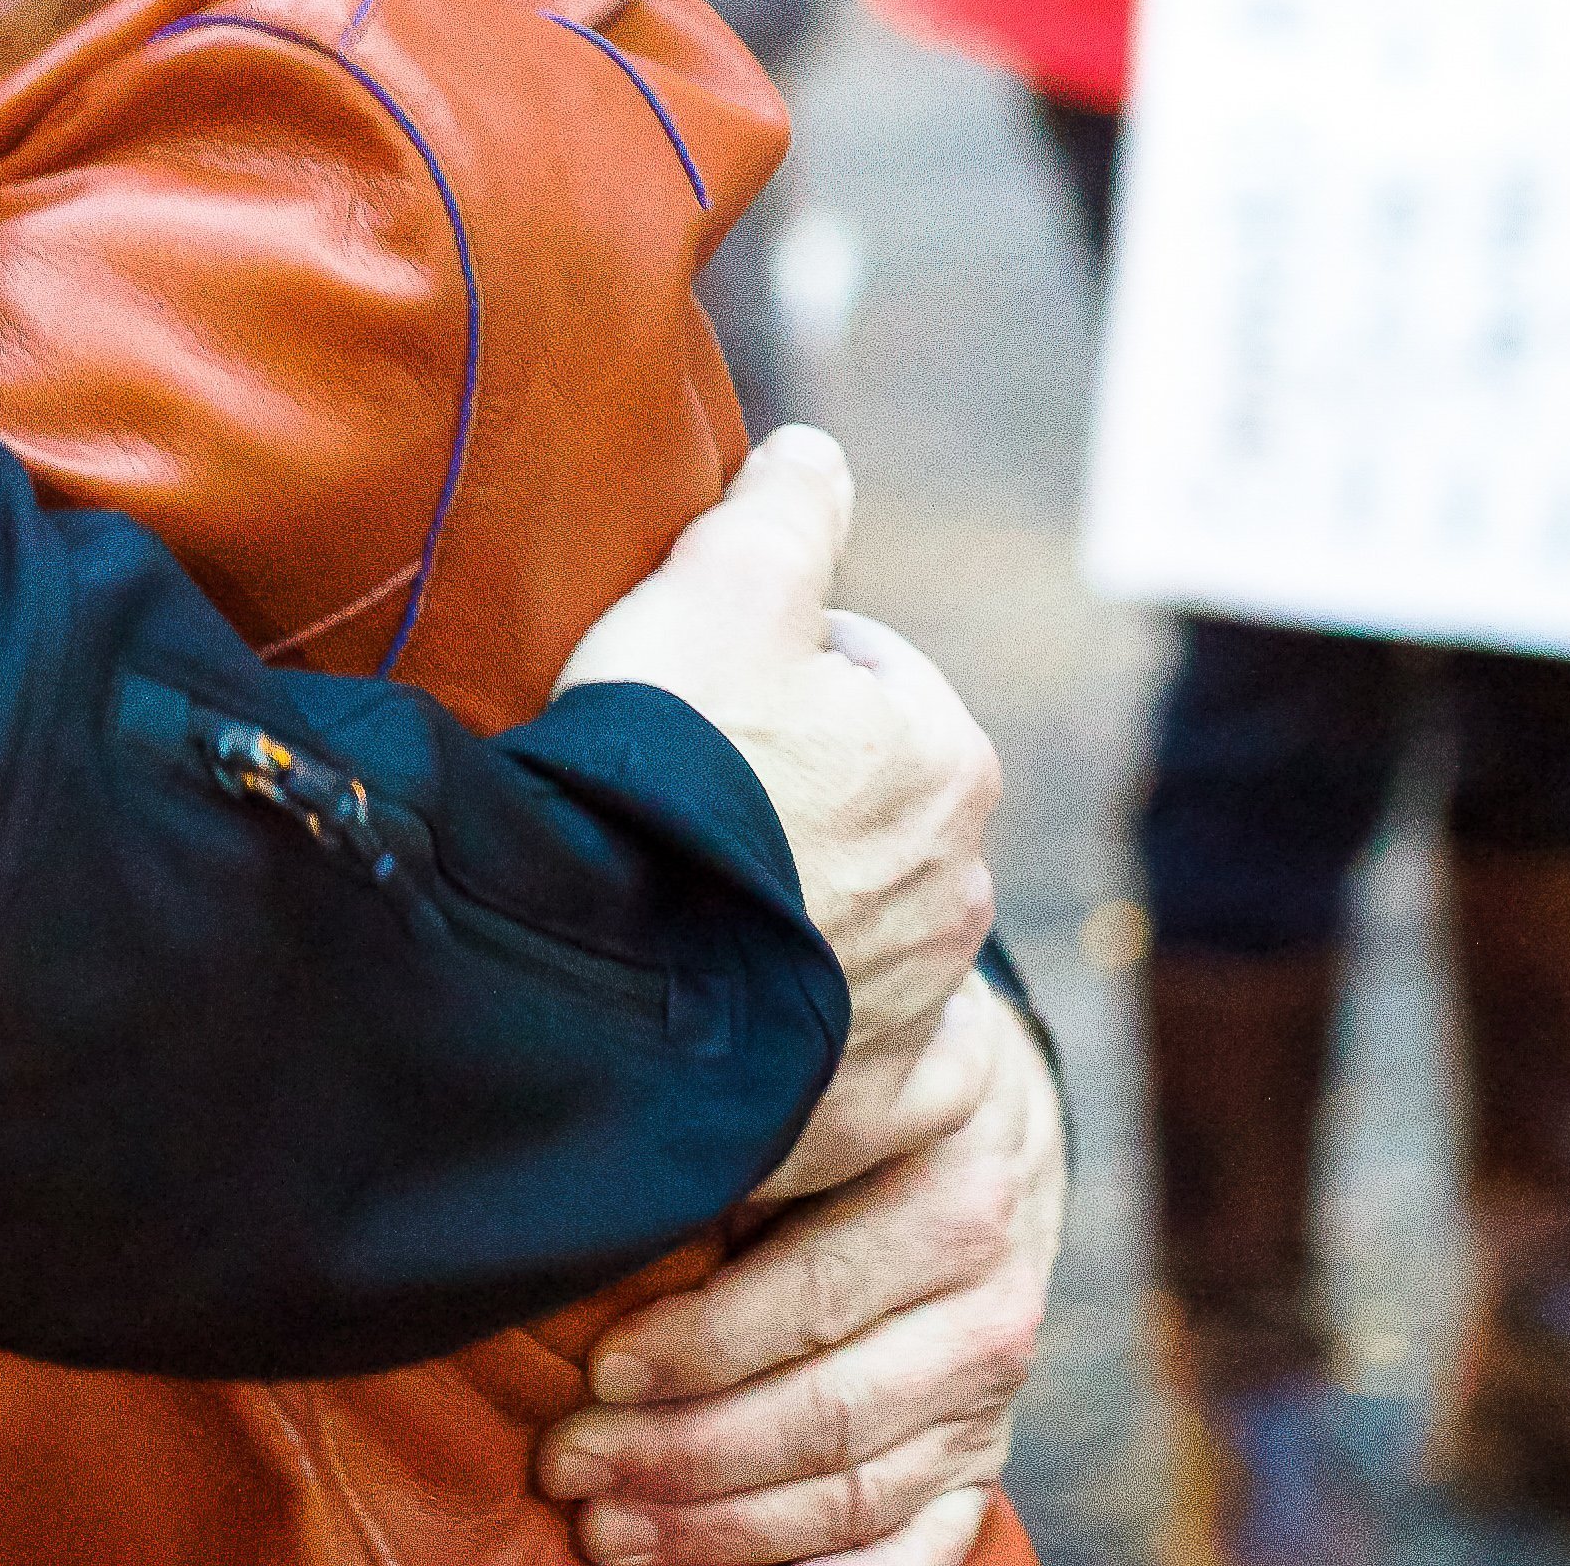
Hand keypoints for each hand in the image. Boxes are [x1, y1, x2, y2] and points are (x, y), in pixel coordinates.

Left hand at [533, 975, 1063, 1564]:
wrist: (982, 1121)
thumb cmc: (851, 1097)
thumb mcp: (814, 1078)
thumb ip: (743, 1142)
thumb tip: (603, 1208)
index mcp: (952, 1176)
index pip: (818, 1283)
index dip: (701, 1336)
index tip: (599, 1364)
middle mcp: (991, 1289)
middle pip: (828, 1405)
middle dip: (683, 1450)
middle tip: (567, 1460)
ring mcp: (997, 1383)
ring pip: (854, 1486)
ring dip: (721, 1528)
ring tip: (604, 1529)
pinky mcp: (988, 1451)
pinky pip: (918, 1546)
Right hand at [558, 432, 1000, 1109]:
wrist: (607, 969)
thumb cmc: (669, 763)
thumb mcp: (720, 584)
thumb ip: (786, 508)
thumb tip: (817, 455)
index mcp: (948, 759)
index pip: (869, 679)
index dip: (772, 673)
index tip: (693, 695)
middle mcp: (962, 891)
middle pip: (871, 811)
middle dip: (799, 802)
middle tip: (680, 802)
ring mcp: (918, 1014)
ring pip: (870, 939)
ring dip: (803, 918)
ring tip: (685, 909)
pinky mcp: (867, 1114)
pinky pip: (873, 1078)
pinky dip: (835, 1054)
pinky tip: (762, 1031)